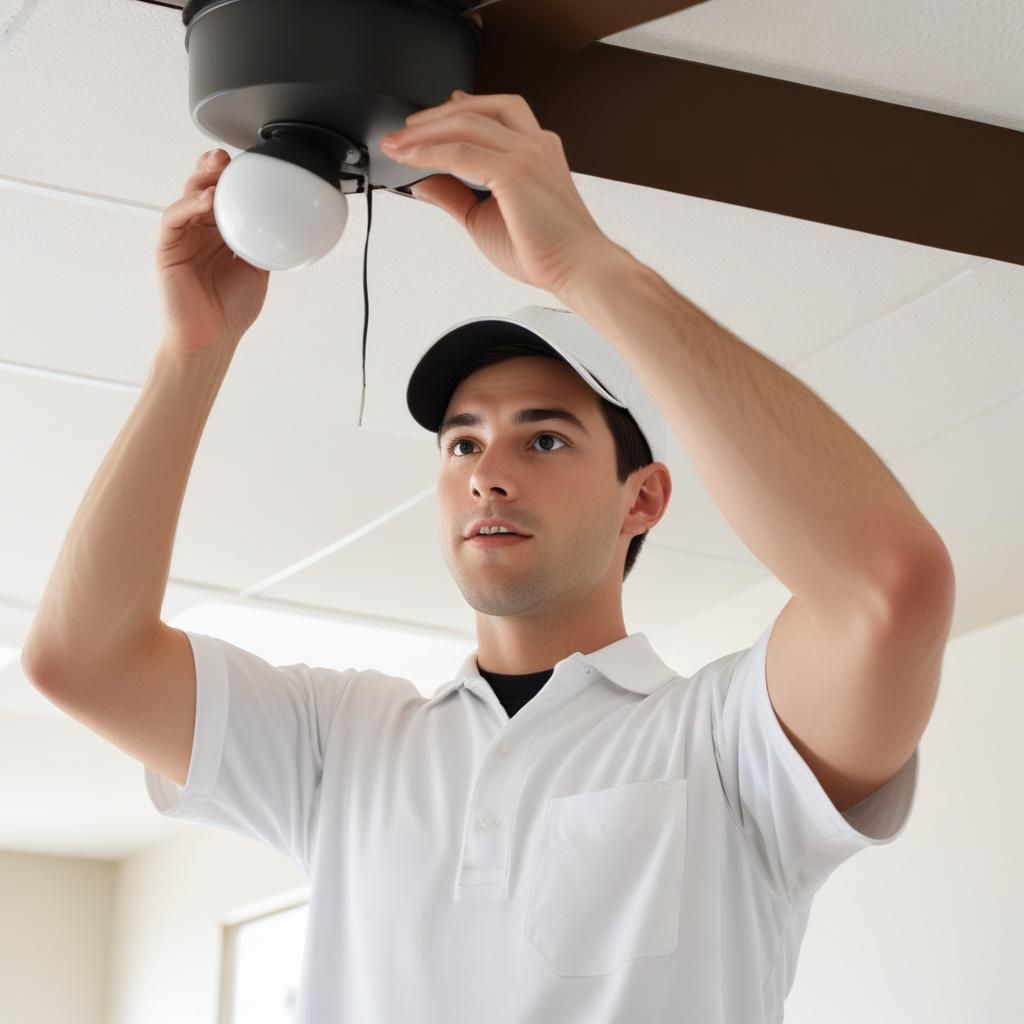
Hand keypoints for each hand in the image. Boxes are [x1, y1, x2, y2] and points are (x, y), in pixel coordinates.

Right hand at [155, 149, 270, 356]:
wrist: (212, 339)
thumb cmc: (231, 310)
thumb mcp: (257, 270)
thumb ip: (264, 245)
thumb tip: (283, 223)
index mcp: (222, 235)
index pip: (225, 198)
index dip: (233, 180)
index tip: (249, 165)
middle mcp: (200, 232)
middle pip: (204, 190)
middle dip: (214, 169)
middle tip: (228, 158)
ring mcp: (183, 238)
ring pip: (188, 197)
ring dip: (202, 180)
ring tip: (218, 171)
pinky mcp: (167, 248)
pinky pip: (175, 218)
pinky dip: (189, 206)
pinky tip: (207, 201)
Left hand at [381, 91, 618, 297]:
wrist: (578, 269)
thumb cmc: (547, 251)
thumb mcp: (486, 218)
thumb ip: (456, 196)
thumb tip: (425, 183)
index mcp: (537, 150)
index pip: (492, 113)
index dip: (455, 110)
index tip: (426, 121)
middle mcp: (534, 144)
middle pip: (475, 110)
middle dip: (432, 119)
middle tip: (401, 134)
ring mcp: (527, 153)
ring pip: (465, 124)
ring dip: (424, 133)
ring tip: (398, 145)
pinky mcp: (514, 171)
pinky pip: (461, 152)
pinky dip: (430, 153)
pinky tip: (411, 160)